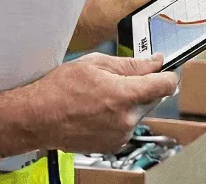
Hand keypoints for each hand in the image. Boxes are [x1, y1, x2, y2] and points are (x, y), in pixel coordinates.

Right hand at [18, 53, 177, 153]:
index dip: (168, 73)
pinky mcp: (113, 144)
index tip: (165, 68)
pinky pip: (127, 125)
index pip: (166, 84)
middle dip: (144, 86)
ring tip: (103, 95)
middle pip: (154, 98)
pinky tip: (99, 109)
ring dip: (130, 102)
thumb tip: (154, 61)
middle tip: (120, 79)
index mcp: (125, 95)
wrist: (38, 117)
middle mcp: (126, 118)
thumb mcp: (96, 64)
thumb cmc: (60, 90)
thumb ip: (131, 64)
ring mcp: (120, 134)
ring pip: (139, 112)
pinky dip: (119, 116)